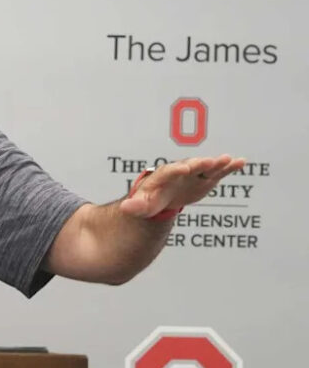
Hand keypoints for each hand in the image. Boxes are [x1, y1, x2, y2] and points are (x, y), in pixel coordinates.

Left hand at [120, 155, 246, 217]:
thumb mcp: (142, 206)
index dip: (176, 170)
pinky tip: (241, 162)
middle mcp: (179, 171)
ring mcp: (194, 173)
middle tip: (208, 162)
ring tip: (228, 159)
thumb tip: (126, 208)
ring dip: (216, 163)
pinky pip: (218, 172)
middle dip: (198, 164)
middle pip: (189, 166)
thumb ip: (136, 207)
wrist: (160, 198)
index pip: (168, 172)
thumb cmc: (150, 200)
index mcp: (162, 177)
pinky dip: (229, 167)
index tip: (184, 168)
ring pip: (206, 167)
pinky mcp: (206, 178)